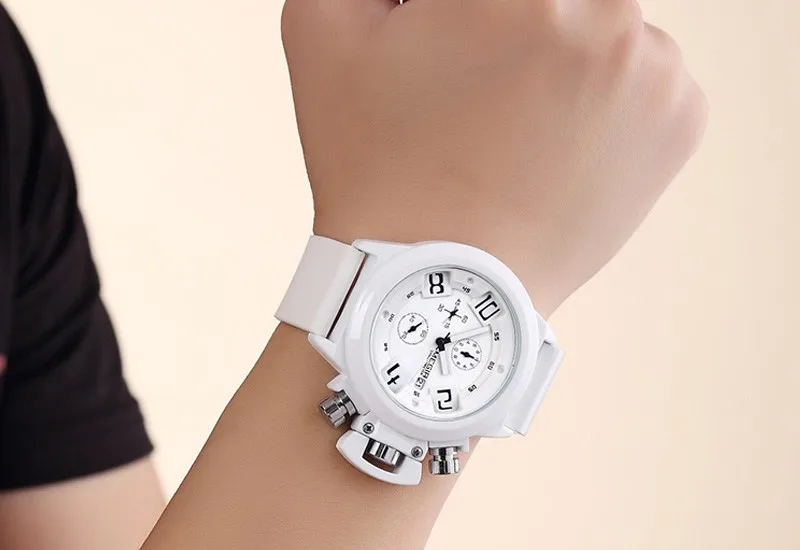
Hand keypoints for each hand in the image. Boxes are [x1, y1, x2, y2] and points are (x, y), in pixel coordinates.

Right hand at [282, 0, 707, 314]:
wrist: (436, 280)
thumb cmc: (376, 167)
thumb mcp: (321, 33)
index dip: (457, 14)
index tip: (446, 47)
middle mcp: (605, 13)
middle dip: (509, 18)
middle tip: (471, 81)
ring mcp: (654, 70)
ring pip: (603, 22)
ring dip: (562, 47)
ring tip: (511, 119)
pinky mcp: (682, 119)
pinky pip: (643, 75)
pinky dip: (604, 96)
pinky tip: (554, 143)